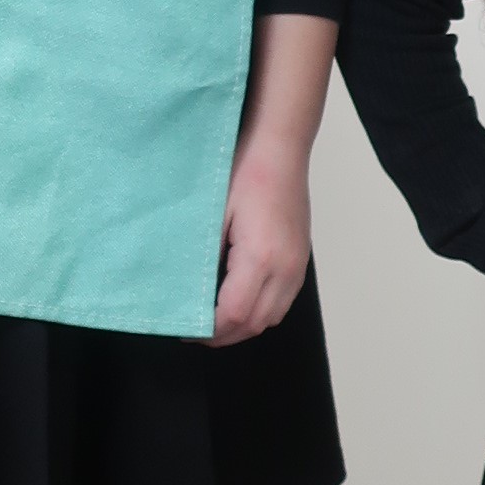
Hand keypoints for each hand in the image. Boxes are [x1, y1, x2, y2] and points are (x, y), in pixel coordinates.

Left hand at [212, 134, 311, 345]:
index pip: (233, 315)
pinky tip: (240, 301)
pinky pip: (283, 301)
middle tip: (194, 331)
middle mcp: (285, 268)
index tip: (184, 328)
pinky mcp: (300, 259)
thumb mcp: (213, 217)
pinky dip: (261, 311)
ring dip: (244, 326)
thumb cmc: (245, 172)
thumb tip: (191, 294)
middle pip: (255, 324)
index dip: (207, 330)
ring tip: (215, 321)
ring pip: (272, 317)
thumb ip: (204, 261)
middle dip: (224, 335)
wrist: (279, 148)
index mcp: (260, 258)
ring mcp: (297, 265)